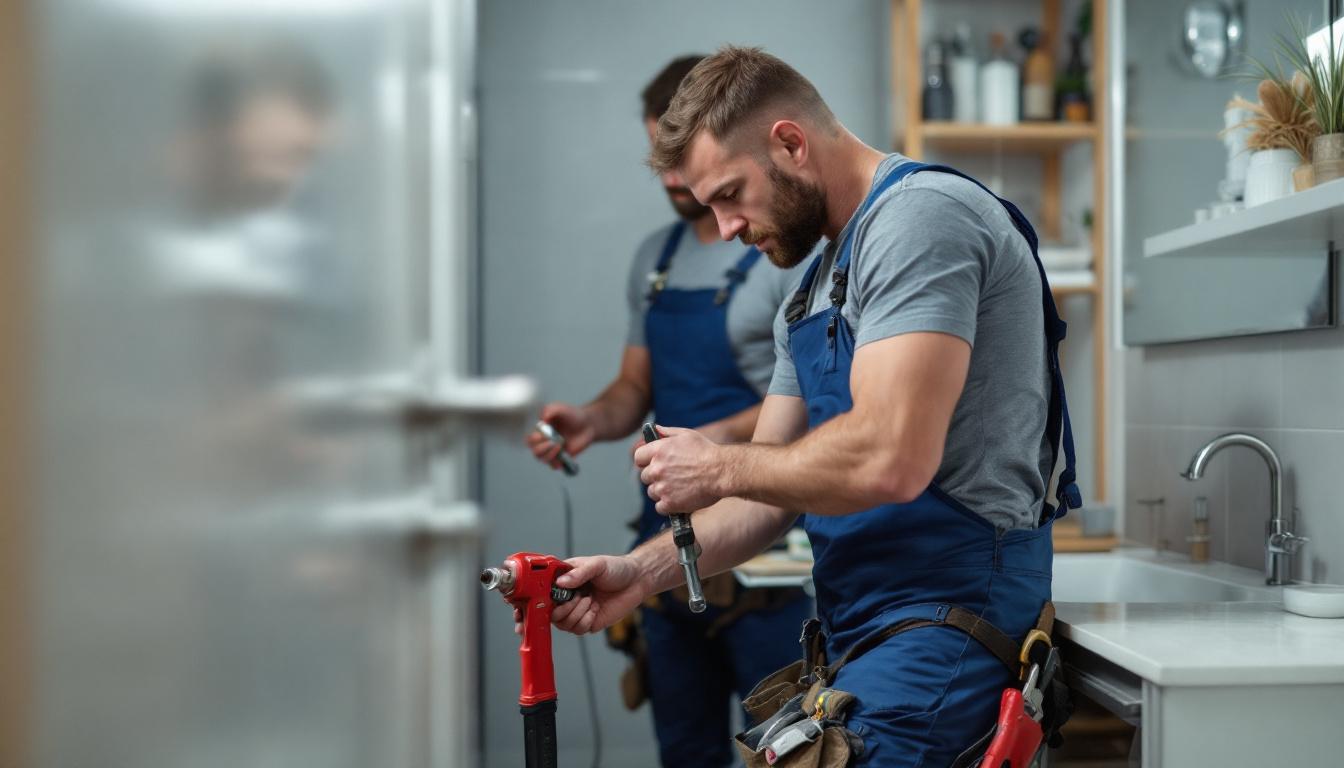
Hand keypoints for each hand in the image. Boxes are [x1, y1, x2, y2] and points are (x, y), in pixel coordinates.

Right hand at [525, 402, 595, 469]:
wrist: (588, 424)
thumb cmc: (572, 415)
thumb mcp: (559, 408)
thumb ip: (548, 410)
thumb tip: (542, 419)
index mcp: (541, 432)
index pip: (530, 440)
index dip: (534, 439)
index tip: (543, 434)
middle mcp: (545, 443)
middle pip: (535, 452)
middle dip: (541, 448)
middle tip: (553, 442)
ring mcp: (553, 451)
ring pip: (543, 459)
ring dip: (549, 454)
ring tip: (560, 445)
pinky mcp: (562, 458)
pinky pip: (554, 466)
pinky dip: (557, 462)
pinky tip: (564, 453)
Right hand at [530, 555, 647, 635]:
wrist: (637, 581)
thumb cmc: (615, 568)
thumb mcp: (597, 564)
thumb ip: (579, 573)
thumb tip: (560, 584)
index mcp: (561, 580)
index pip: (537, 593)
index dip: (527, 602)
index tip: (521, 608)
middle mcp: (565, 597)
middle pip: (546, 613)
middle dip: (557, 610)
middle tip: (573, 600)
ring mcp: (575, 611)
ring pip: (561, 623)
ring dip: (575, 613)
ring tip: (589, 599)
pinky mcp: (587, 623)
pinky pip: (578, 629)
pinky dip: (586, 620)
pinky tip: (595, 608)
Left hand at [633, 425, 725, 514]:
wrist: (722, 472)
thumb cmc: (707, 451)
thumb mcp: (686, 434)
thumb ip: (666, 433)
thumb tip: (654, 430)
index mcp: (658, 451)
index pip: (638, 457)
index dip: (645, 461)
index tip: (653, 464)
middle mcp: (656, 469)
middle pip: (645, 477)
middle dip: (656, 477)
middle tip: (672, 476)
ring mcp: (662, 487)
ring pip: (652, 492)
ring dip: (662, 491)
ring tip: (679, 487)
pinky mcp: (669, 503)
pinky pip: (660, 507)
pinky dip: (668, 505)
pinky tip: (679, 498)